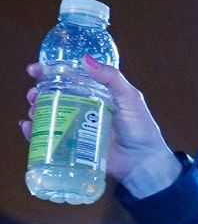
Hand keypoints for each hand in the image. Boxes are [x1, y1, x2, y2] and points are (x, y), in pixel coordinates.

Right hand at [22, 59, 179, 196]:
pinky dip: (34, 132)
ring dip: (36, 110)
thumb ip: (112, 79)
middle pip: (54, 97)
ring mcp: (77, 128)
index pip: (69, 79)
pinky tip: (29, 127)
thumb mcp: (130, 98)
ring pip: (49, 115)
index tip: (35, 70)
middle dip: (39, 93)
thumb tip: (85, 60)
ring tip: (33, 110)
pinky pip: (49, 138)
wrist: (143, 164)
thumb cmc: (141, 130)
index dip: (50, 73)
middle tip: (33, 95)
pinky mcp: (73, 146)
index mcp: (97, 95)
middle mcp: (84, 109)